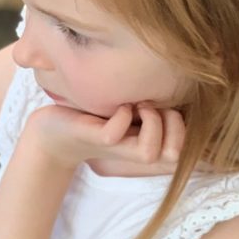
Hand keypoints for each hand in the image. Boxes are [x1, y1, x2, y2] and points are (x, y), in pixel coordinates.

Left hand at [22, 102, 185, 170]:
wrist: (53, 129)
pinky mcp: (95, 139)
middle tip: (153, 107)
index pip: (185, 148)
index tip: (165, 107)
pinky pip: (115, 133)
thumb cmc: (94, 115)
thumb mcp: (131, 106)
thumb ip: (154, 103)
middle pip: (175, 156)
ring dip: (152, 123)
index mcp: (147, 142)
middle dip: (175, 126)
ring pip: (150, 154)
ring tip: (139, 106)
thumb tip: (184, 82)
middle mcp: (134, 149)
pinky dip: (121, 116)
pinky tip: (118, 108)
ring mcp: (116, 146)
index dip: (184, 126)